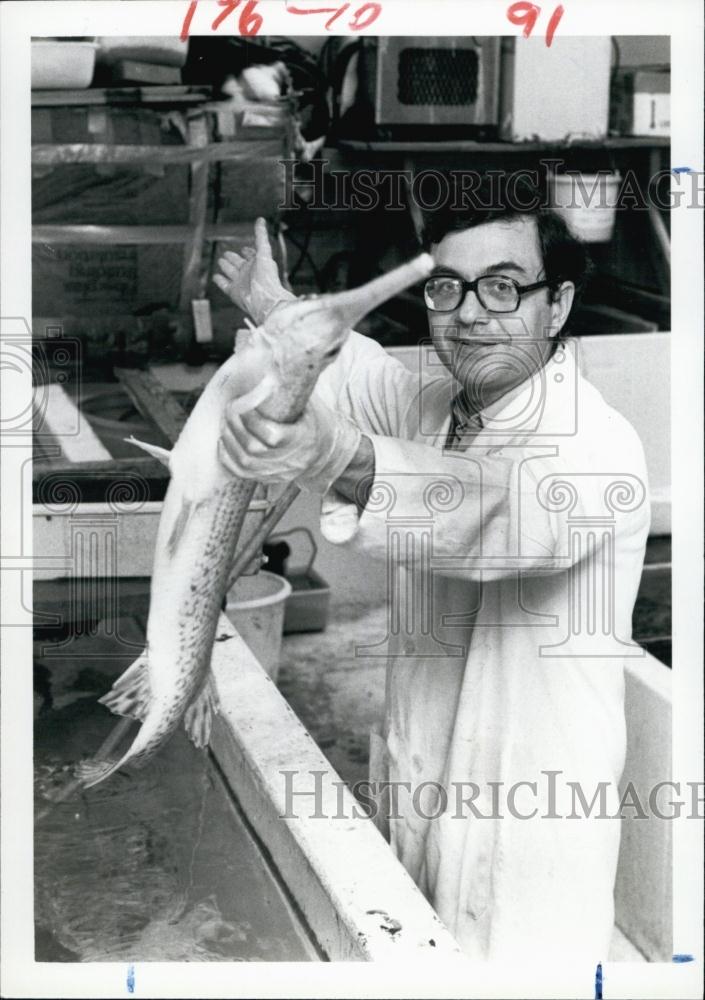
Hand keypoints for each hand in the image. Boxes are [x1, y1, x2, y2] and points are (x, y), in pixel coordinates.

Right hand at [213, 217, 293, 324]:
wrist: (264, 300)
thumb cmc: (267, 277)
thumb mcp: (264, 252)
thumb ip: (261, 236)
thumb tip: (261, 220)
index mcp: (258, 264)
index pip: (251, 255)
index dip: (248, 252)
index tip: (244, 249)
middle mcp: (249, 273)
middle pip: (239, 263)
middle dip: (233, 258)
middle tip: (227, 253)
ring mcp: (241, 283)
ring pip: (231, 272)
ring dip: (226, 267)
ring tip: (221, 261)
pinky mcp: (234, 292)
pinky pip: (224, 285)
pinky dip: (220, 280)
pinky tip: (216, 276)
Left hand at [219, 393, 361, 494]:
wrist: (324, 451)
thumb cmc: (314, 423)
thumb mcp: (308, 405)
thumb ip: (290, 392)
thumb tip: (272, 368)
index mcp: (303, 439)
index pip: (273, 436)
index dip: (253, 420)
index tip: (243, 403)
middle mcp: (290, 460)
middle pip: (254, 449)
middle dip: (236, 426)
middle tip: (230, 408)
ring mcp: (278, 472)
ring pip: (245, 461)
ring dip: (229, 439)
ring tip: (226, 422)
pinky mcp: (267, 478)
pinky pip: (241, 473)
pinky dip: (227, 457)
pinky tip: (224, 441)